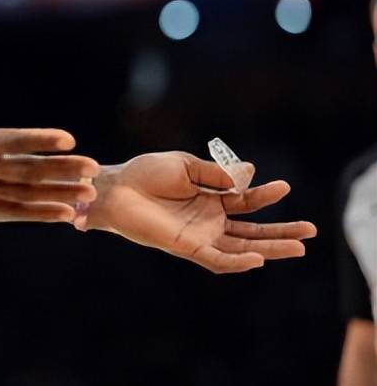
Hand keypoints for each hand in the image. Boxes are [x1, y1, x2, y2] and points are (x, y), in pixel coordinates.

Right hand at [0, 28, 99, 222]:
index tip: (68, 138)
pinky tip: (66, 214)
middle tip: (94, 168)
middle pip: (25, 171)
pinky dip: (39, 213)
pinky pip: (13, 211)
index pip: (10, 140)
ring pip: (24, 195)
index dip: (38, 139)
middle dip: (61, 170)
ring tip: (89, 194)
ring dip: (58, 195)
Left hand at [83, 151, 317, 272]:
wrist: (117, 188)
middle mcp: (209, 219)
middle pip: (253, 229)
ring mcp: (201, 235)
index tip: (284, 187)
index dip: (265, 195)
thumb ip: (216, 173)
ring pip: (243, 247)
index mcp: (210, 197)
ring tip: (300, 247)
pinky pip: (217, 259)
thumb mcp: (185, 166)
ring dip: (270, 248)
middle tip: (311, 230)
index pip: (246, 201)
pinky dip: (237, 261)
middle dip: (281, 231)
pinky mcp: (188, 247)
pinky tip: (257, 258)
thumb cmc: (145, 174)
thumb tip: (251, 172)